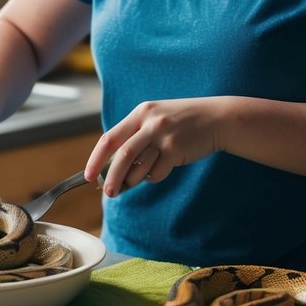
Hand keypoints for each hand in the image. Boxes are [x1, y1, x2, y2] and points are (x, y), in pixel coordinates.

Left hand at [84, 97, 221, 195]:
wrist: (216, 118)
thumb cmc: (182, 124)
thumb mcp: (155, 121)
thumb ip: (135, 138)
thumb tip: (111, 170)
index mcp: (140, 113)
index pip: (109, 138)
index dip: (96, 159)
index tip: (88, 175)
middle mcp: (150, 122)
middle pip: (121, 155)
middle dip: (112, 177)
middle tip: (108, 193)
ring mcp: (163, 135)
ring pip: (139, 168)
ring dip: (135, 180)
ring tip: (142, 175)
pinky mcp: (176, 150)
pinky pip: (156, 173)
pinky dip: (155, 176)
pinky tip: (165, 165)